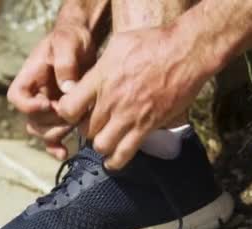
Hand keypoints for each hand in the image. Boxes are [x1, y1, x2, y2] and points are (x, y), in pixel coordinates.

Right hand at [7, 21, 95, 159]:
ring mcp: (47, 107)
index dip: (29, 106)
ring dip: (58, 133)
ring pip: (42, 132)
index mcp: (30, 76)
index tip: (48, 104)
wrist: (83, 42)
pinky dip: (56, 147)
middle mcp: (35, 94)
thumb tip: (66, 89)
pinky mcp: (60, 115)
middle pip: (32, 121)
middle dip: (52, 122)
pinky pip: (52, 138)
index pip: (16, 97)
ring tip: (77, 123)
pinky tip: (65, 153)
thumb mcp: (68, 43)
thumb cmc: (72, 39)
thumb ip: (66, 64)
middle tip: (72, 114)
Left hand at [57, 27, 213, 168]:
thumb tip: (91, 77)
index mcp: (100, 79)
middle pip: (85, 129)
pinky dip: (116, 162)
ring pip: (102, 145)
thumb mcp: (118, 44)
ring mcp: (129, 116)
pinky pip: (125, 153)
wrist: (185, 53)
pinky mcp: (147, 126)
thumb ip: (101, 65)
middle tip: (94, 123)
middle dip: (86, 128)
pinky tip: (113, 161)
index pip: (68, 108)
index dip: (66, 113)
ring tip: (105, 138)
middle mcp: (111, 101)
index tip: (73, 110)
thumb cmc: (154, 43)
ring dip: (101, 144)